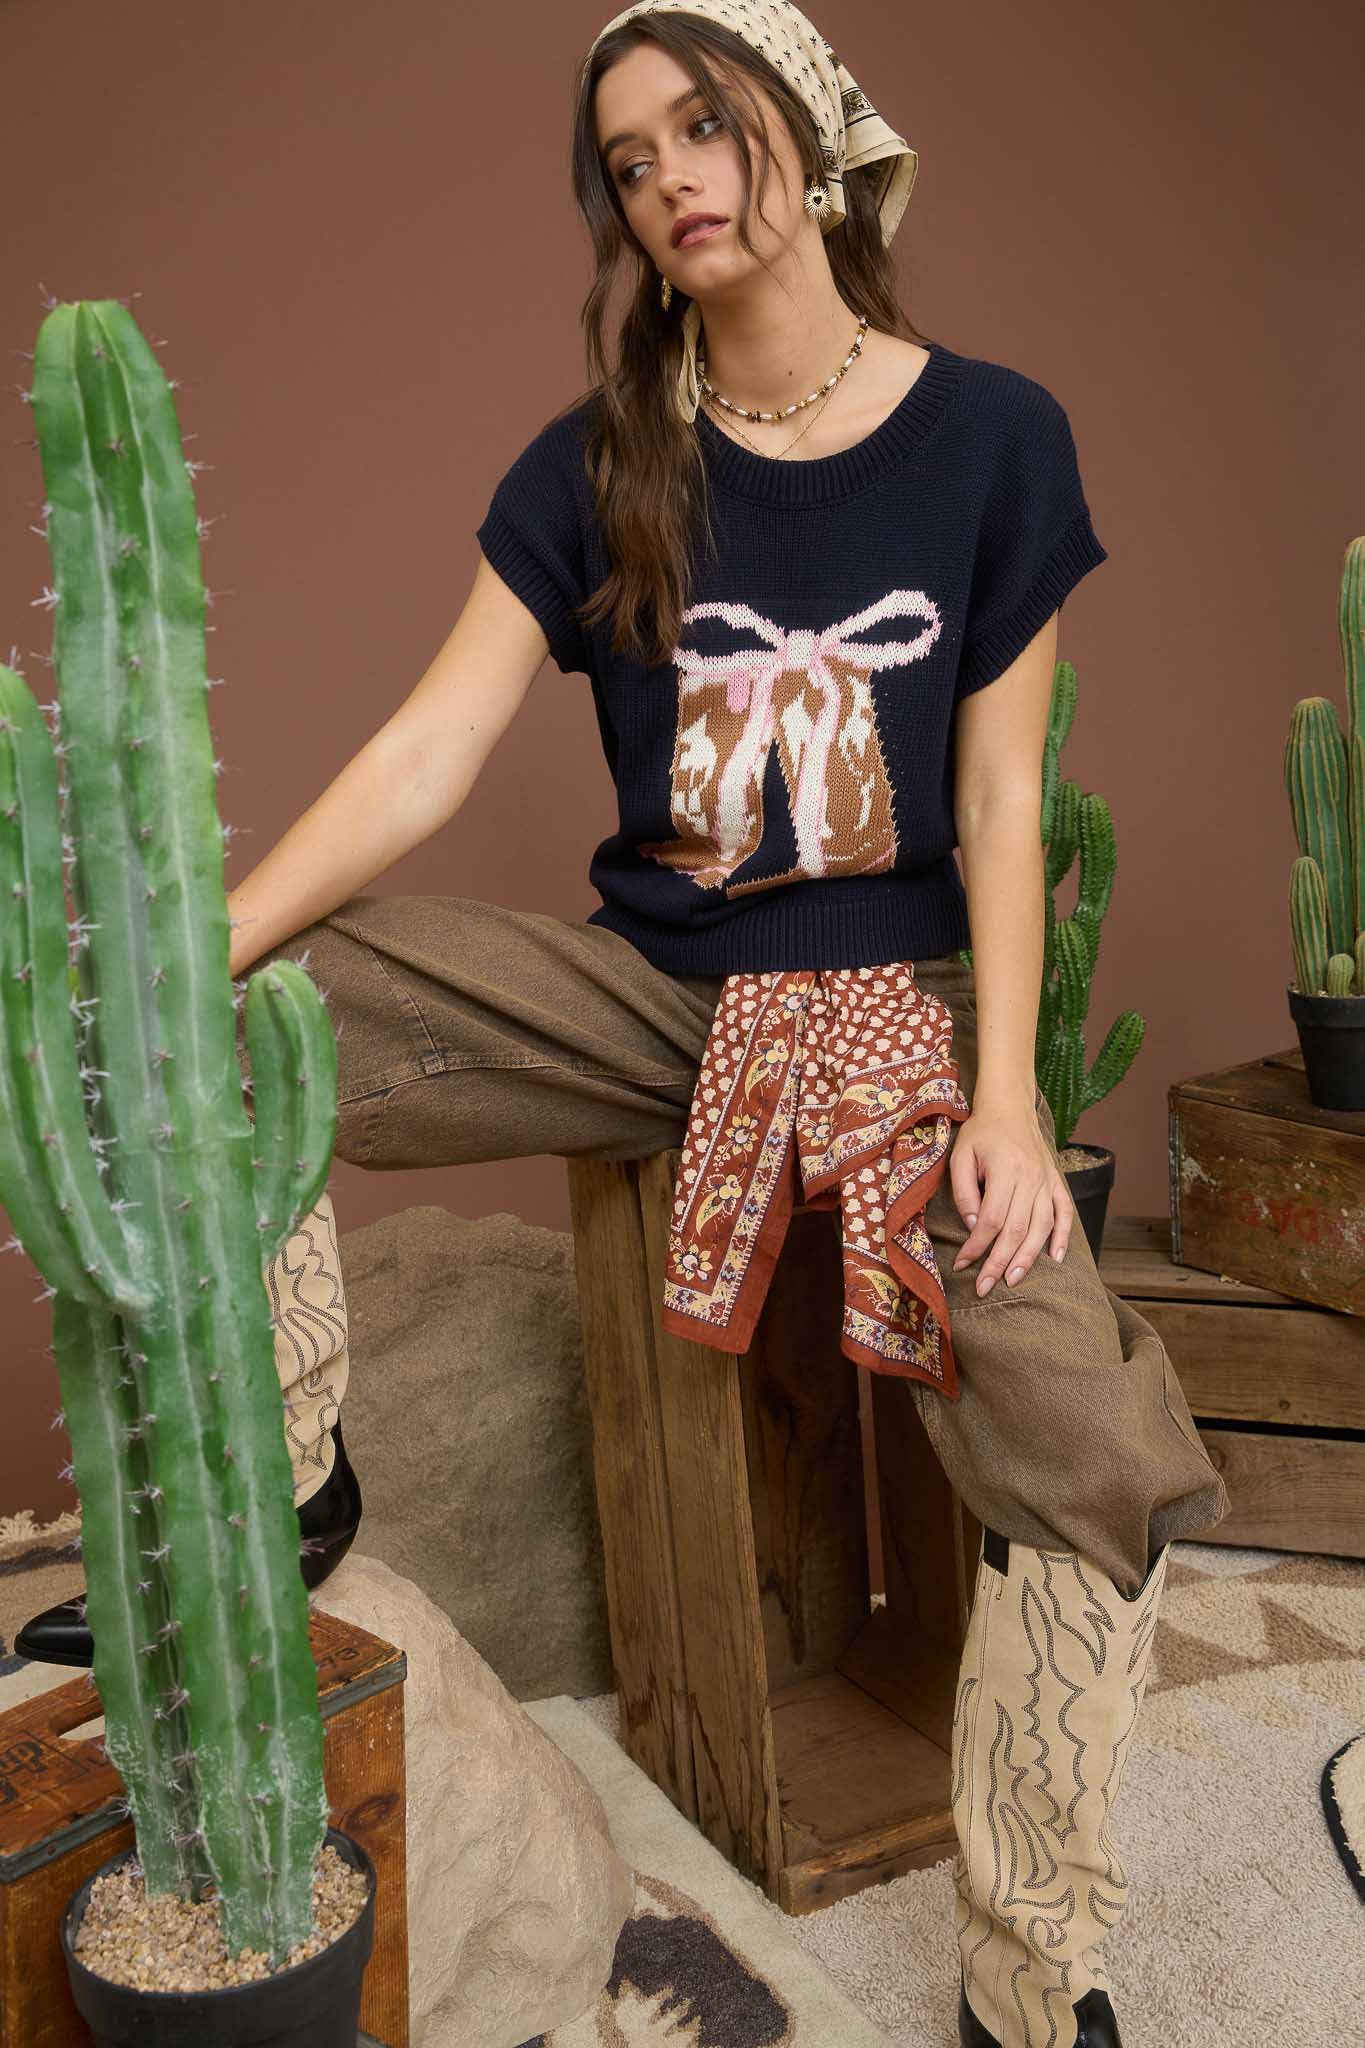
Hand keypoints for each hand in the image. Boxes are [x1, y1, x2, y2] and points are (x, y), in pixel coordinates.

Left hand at [948, 1095, 1073, 1295]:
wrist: (1010, 1106)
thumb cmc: (981, 1132)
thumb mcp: (961, 1155)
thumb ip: (964, 1191)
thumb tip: (975, 1227)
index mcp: (1006, 1169)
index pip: (991, 1219)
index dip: (977, 1246)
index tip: (962, 1264)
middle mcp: (1031, 1177)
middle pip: (1017, 1229)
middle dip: (999, 1262)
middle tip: (984, 1287)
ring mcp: (1047, 1180)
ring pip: (1041, 1227)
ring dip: (1028, 1257)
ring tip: (1013, 1281)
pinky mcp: (1056, 1181)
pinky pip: (1064, 1212)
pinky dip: (1063, 1236)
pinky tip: (1055, 1259)